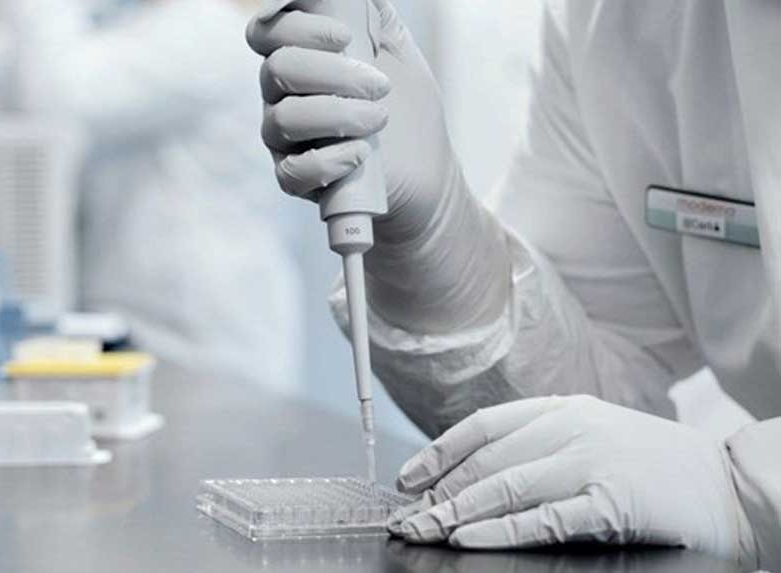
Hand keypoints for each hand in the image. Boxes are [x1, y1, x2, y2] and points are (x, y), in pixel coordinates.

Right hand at [247, 0, 448, 216]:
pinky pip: (291, 171)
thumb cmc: (407, 104)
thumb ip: (368, 13)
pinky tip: (359, 154)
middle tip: (379, 86)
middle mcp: (282, 95)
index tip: (344, 36)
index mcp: (299, 57)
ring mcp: (284, 139)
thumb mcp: (394, 48)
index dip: (297, 28)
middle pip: (276, 71)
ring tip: (379, 119)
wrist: (426, 169)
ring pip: (283, 120)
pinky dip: (326, 162)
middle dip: (330, 74)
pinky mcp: (296, 180)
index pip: (267, 32)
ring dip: (336, 115)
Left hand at [388, 395, 753, 561]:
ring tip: (421, 531)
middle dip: (437, 492)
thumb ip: (543, 444)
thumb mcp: (597, 435)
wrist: (731, 485)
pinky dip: (497, 530)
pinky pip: (540, 520)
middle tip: (405, 517)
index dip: (439, 452)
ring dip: (453, 513)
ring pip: (504, 488)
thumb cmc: (659, 465)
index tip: (408, 477)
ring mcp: (591, 464)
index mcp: (565, 409)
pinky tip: (467, 539)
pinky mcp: (610, 503)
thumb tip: (476, 473)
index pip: (484, 426)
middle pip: (485, 462)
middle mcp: (572, 430)